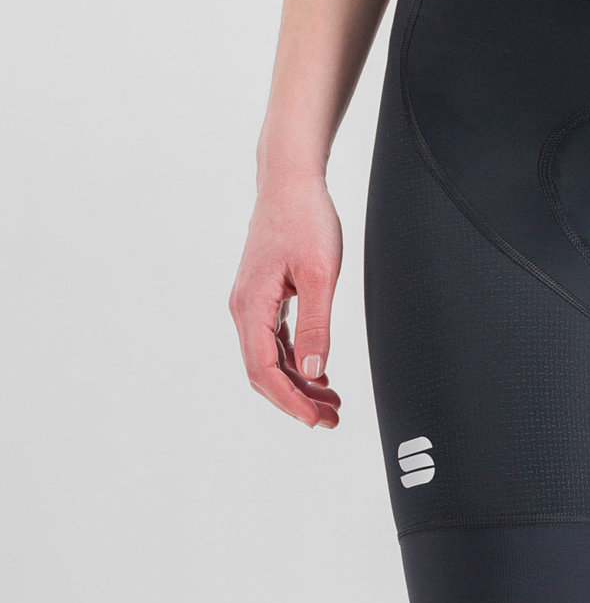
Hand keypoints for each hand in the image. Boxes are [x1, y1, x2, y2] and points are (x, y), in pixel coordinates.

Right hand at [229, 177, 342, 426]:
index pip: (263, 370)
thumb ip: (316, 325)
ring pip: (270, 359)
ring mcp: (253, 304)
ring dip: (299, 384)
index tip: (315, 419)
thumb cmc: (305, 220)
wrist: (290, 183)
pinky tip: (320, 375)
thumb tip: (312, 371)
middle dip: (296, 400)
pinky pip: (276, 342)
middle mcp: (245, 309)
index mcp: (251, 305)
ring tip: (332, 402)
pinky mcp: (265, 298)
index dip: (289, 401)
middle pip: (264, 372)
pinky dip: (297, 362)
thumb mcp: (321, 274)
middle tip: (331, 418)